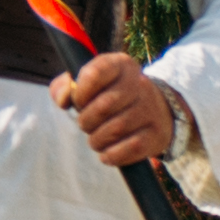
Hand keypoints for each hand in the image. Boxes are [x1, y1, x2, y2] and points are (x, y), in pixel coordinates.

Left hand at [56, 51, 180, 170]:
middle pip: (103, 106)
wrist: (156, 111)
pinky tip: (107, 153)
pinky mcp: (157, 133)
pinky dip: (112, 155)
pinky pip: (131, 148)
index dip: (80, 93)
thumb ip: (64, 87)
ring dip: (97, 140)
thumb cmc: (111, 97)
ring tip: (97, 139)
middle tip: (86, 124)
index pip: (94, 74)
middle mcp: (139, 83)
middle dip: (86, 121)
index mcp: (120, 65)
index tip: (79, 101)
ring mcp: (151, 109)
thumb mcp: (89, 83)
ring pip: (116, 129)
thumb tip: (62, 100)